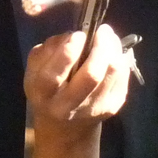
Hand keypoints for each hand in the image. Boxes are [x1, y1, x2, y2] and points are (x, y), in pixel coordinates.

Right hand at [25, 25, 132, 145]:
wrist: (66, 127)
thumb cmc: (48, 92)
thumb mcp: (34, 72)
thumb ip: (48, 51)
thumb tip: (72, 35)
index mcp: (45, 94)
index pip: (55, 73)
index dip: (69, 51)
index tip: (79, 34)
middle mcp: (69, 105)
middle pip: (92, 75)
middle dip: (100, 48)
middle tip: (103, 30)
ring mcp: (95, 108)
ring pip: (113, 73)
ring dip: (114, 50)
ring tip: (109, 37)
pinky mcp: (113, 107)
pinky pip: (123, 77)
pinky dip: (121, 60)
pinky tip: (115, 52)